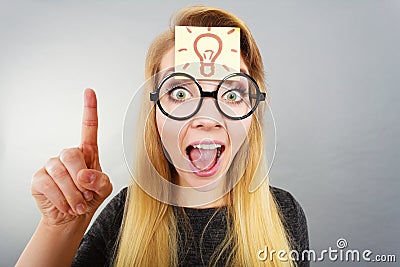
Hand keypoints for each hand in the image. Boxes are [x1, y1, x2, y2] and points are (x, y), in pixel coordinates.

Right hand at [31, 89, 112, 225]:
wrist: (72, 217)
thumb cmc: (89, 198)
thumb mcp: (103, 190)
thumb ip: (101, 181)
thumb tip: (84, 175)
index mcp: (88, 153)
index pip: (89, 127)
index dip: (89, 109)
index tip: (89, 92)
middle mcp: (68, 155)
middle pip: (72, 154)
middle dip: (81, 178)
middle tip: (86, 195)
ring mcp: (51, 165)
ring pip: (60, 172)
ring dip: (73, 194)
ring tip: (78, 204)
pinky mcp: (39, 179)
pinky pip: (49, 185)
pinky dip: (61, 199)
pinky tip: (66, 205)